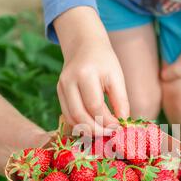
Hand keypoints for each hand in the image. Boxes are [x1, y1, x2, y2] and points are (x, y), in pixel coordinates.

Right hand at [53, 7, 128, 134]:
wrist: (84, 46)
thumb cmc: (104, 62)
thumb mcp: (117, 77)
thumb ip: (120, 101)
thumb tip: (122, 124)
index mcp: (85, 74)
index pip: (95, 106)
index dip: (107, 121)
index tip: (119, 128)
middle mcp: (69, 81)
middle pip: (80, 115)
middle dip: (96, 129)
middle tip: (110, 134)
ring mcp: (61, 87)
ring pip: (71, 118)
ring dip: (87, 130)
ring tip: (103, 133)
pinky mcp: (59, 92)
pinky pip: (68, 115)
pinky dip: (80, 125)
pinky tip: (92, 127)